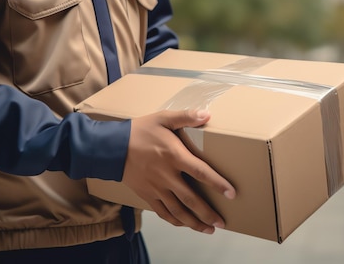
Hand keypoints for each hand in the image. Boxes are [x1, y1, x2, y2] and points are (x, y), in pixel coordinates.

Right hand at [122, 109, 235, 233]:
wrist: (111, 147)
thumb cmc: (139, 130)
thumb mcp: (163, 118)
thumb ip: (185, 117)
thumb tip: (207, 114)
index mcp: (174, 156)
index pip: (201, 172)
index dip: (218, 184)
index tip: (232, 193)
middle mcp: (166, 176)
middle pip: (191, 199)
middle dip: (208, 213)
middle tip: (222, 222)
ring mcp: (156, 188)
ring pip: (178, 211)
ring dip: (194, 222)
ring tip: (208, 229)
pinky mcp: (147, 194)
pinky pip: (163, 212)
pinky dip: (175, 221)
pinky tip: (185, 225)